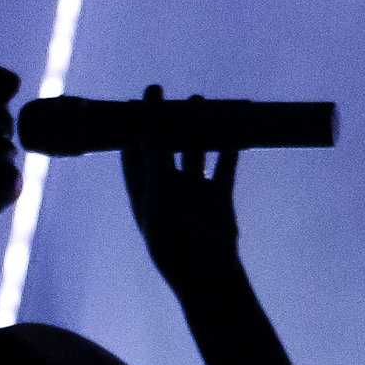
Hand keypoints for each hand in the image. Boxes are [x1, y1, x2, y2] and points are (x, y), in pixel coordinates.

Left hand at [121, 91, 241, 296]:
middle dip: (161, 120)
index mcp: (143, 194)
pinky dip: (230, 146)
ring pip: (194, 151)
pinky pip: (225, 165)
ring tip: (198, 100)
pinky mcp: (219, 198)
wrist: (209, 275)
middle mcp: (167, 190)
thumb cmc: (175, 241)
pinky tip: (234, 126)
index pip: (131, 154)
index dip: (129, 128)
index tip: (130, 102)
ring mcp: (194, 193)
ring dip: (196, 126)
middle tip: (157, 89)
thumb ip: (153, 160)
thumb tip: (145, 125)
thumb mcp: (158, 197)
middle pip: (161, 146)